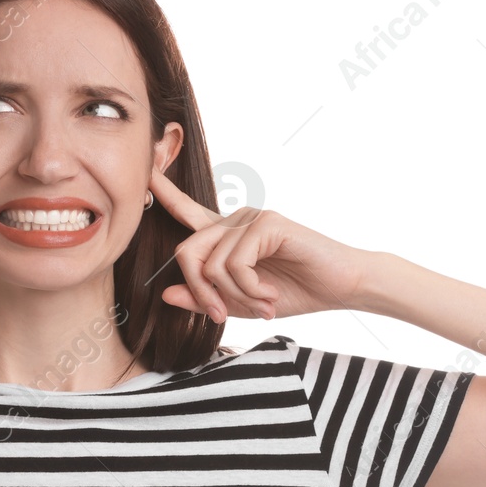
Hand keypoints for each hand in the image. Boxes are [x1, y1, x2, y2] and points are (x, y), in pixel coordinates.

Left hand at [149, 166, 371, 322]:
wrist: (341, 287)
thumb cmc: (295, 292)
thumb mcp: (240, 303)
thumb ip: (204, 297)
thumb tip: (165, 293)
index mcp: (226, 236)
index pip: (186, 212)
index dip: (163, 192)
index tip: (143, 171)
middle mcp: (234, 221)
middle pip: (186, 252)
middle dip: (201, 291)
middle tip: (222, 315)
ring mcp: (250, 218)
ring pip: (211, 264)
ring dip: (234, 296)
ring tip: (263, 305)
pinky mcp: (266, 223)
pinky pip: (235, 264)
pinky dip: (250, 290)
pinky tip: (271, 295)